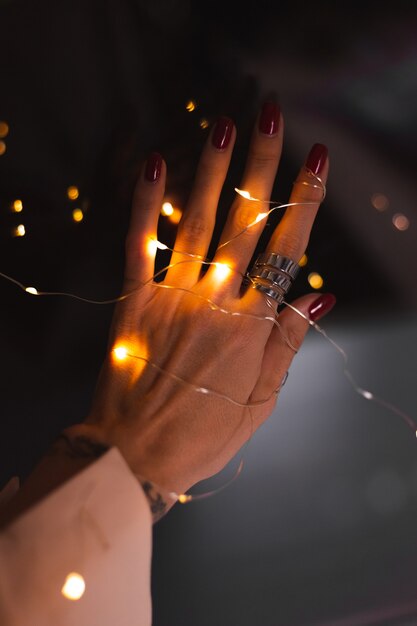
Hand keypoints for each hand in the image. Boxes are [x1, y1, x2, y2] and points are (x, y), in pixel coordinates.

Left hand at [73, 103, 332, 496]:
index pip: (287, 250)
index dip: (305, 199)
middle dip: (261, 163)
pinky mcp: (133, 301)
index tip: (317, 157)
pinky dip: (145, 203)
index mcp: (252, 327)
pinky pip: (139, 243)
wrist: (136, 454)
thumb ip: (288, 343)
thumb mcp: (262, 401)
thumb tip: (319, 294)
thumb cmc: (204, 434)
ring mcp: (172, 297)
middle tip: (270, 113)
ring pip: (198, 222)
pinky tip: (153, 162)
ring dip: (212, 170)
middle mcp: (216, 302)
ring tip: (224, 124)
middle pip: (246, 222)